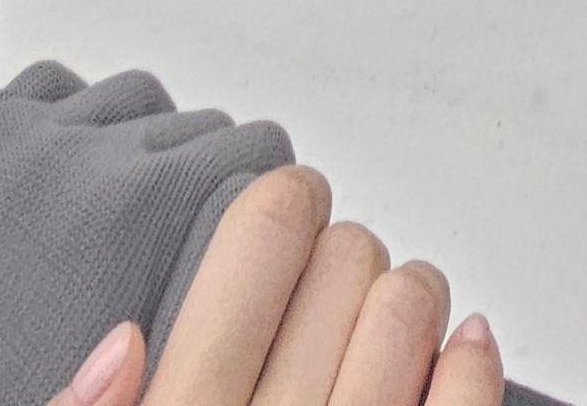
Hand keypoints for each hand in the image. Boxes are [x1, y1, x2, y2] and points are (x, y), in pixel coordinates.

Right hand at [43, 168, 503, 405]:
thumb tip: (116, 345)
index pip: (253, 252)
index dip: (278, 205)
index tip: (283, 201)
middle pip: (338, 264)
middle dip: (336, 249)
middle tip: (327, 265)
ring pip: (409, 311)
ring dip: (406, 292)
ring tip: (390, 301)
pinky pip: (465, 400)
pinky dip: (470, 359)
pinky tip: (457, 346)